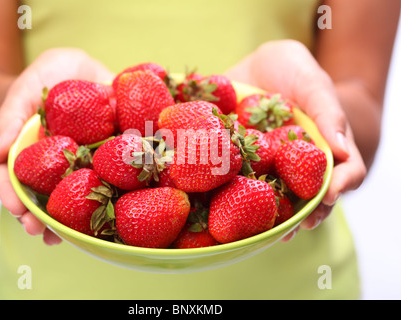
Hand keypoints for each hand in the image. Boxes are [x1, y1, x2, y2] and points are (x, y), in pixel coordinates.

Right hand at [0, 48, 114, 244]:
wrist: (86, 69)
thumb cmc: (49, 75)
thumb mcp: (27, 88)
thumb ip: (11, 117)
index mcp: (30, 150)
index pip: (12, 177)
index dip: (12, 195)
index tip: (17, 212)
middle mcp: (54, 162)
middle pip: (42, 194)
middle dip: (40, 216)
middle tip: (42, 233)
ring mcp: (82, 163)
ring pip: (74, 194)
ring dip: (72, 218)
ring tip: (74, 237)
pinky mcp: (109, 157)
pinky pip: (110, 178)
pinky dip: (110, 195)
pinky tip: (114, 210)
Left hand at [225, 40, 366, 239]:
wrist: (258, 64)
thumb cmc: (295, 71)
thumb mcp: (313, 83)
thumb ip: (326, 112)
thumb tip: (340, 151)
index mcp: (317, 149)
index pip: (338, 176)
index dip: (336, 191)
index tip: (326, 200)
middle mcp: (291, 163)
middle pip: (300, 196)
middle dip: (295, 216)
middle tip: (287, 232)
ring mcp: (261, 164)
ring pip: (264, 194)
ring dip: (259, 216)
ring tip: (252, 232)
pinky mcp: (234, 158)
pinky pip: (229, 177)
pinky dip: (223, 191)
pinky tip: (213, 201)